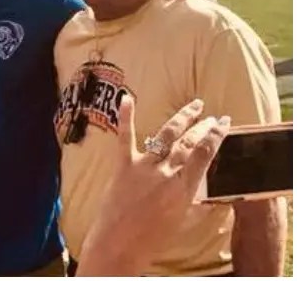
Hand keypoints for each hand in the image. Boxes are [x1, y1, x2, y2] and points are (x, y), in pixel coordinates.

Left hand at [76, 96, 229, 275]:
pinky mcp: (122, 166)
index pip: (205, 154)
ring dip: (182, 118)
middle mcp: (166, 173)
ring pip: (166, 135)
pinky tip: (128, 98)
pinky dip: (126, 117)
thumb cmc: (153, 238)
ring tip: (193, 106)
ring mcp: (143, 167)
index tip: (223, 122)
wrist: (119, 244)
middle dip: (202, 127)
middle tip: (211, 117)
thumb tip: (208, 192)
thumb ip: (197, 202)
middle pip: (188, 143)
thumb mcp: (184, 221)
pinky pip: (125, 138)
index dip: (216, 135)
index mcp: (184, 188)